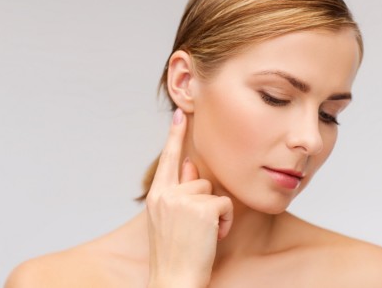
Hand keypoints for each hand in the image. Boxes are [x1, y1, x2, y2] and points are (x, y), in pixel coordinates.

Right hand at [146, 108, 232, 287]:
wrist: (174, 281)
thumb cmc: (175, 253)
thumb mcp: (171, 219)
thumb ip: (179, 190)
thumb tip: (188, 163)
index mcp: (156, 196)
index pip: (167, 159)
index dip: (174, 135)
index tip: (180, 112)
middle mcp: (165, 194)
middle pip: (199, 178)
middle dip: (205, 201)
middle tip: (198, 228)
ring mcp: (181, 200)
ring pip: (212, 191)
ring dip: (215, 213)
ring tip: (203, 235)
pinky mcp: (201, 208)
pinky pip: (225, 204)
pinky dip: (225, 222)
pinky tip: (213, 238)